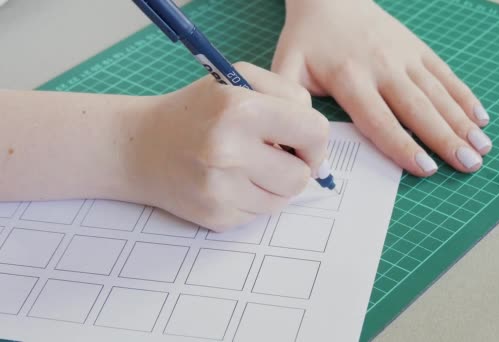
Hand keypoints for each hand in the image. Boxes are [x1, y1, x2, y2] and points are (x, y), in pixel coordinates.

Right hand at [130, 62, 328, 231]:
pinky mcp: (217, 217)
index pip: (314, 132)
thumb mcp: (239, 78)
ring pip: (285, 199)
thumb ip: (288, 96)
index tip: (303, 142)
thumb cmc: (196, 110)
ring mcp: (221, 190)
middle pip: (301, 176)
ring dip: (275, 184)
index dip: (315, 140)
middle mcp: (230, 152)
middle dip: (295, 165)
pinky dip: (254, 199)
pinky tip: (230, 182)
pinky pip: (261, 215)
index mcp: (241, 110)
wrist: (140, 147)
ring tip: (247, 166)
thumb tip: (318, 143)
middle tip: (271, 154)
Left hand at [273, 0, 491, 175]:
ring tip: (482, 148)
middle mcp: (382, 67)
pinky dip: (464, 96)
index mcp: (349, 78)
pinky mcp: (417, 47)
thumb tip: (303, 149)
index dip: (403, 145)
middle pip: (417, 109)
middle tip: (468, 164)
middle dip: (445, 138)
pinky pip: (444, 73)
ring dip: (461, 121)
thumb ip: (294, 106)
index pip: (379, 119)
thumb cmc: (306, 40)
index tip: (426, 168)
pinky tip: (481, 117)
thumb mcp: (287, 69)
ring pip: (437, 93)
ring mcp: (404, 55)